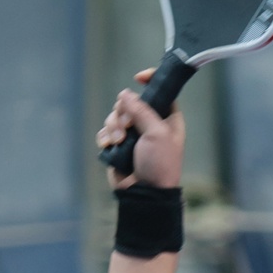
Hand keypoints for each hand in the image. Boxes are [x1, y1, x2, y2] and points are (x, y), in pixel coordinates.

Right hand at [96, 69, 185, 190]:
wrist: (144, 194)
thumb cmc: (159, 165)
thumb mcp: (156, 133)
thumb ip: (142, 110)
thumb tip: (125, 94)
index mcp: (167, 118)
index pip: (160, 90)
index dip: (150, 80)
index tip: (138, 78)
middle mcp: (150, 124)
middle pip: (130, 101)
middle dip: (123, 112)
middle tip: (127, 127)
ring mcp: (133, 134)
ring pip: (115, 115)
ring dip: (113, 126)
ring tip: (118, 142)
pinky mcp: (119, 145)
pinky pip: (106, 131)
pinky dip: (106, 137)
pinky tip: (110, 146)